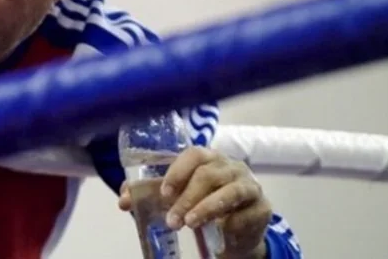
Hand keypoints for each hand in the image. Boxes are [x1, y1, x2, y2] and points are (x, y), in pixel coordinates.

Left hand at [118, 147, 270, 258]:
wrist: (234, 234)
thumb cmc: (202, 207)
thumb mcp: (177, 200)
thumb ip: (150, 196)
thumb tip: (123, 200)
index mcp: (209, 159)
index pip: (195, 154)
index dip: (178, 170)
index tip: (164, 192)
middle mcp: (231, 166)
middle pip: (209, 174)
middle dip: (187, 197)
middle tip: (172, 220)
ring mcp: (250, 185)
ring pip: (230, 191)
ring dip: (207, 208)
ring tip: (190, 223)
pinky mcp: (263, 207)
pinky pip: (249, 213)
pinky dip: (232, 223)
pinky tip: (221, 233)